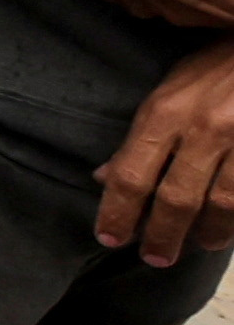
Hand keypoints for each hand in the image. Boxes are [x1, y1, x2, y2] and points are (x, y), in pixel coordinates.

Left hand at [95, 40, 233, 263]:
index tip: (109, 238)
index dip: (116, 213)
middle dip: (162, 236)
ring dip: (207, 234)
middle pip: (176, 199)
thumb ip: (141, 136)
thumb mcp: (169, 88)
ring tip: (197, 246)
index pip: (131, 175)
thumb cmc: (216, 66)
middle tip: (155, 258)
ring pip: (222, 206)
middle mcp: (204, 128)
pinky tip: (228, 229)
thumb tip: (103, 178)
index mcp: (166, 112)